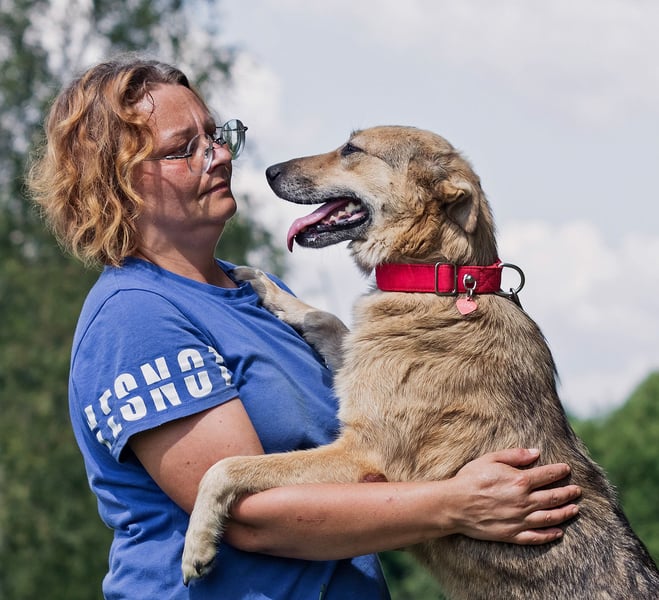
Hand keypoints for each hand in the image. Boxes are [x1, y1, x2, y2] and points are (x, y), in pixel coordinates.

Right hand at [450, 448, 580, 544]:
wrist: (455, 504)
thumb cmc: (470, 479)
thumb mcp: (490, 459)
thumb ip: (514, 455)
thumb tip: (536, 453)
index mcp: (519, 481)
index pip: (547, 475)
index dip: (559, 471)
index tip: (566, 469)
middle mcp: (524, 501)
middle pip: (553, 497)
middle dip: (568, 493)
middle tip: (577, 490)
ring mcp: (519, 520)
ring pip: (550, 518)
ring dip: (565, 513)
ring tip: (574, 509)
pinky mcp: (512, 534)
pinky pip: (536, 537)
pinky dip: (550, 535)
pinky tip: (558, 532)